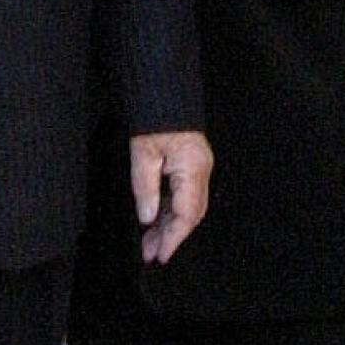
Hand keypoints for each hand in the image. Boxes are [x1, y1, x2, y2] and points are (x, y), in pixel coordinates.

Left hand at [130, 128, 212, 263]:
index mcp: (193, 168)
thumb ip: (145, 188)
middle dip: (170, 236)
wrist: (164, 89)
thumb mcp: (143, 153)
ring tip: (149, 241)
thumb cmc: (157, 115)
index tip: (159, 255)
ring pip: (187, 206)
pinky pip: (184, 194)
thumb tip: (148, 217)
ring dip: (169, 225)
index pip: (186, 214)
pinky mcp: (191, 163)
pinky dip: (170, 210)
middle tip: (150, 252)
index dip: (173, 238)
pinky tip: (156, 219)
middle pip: (190, 214)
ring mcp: (198, 166)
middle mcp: (201, 169)